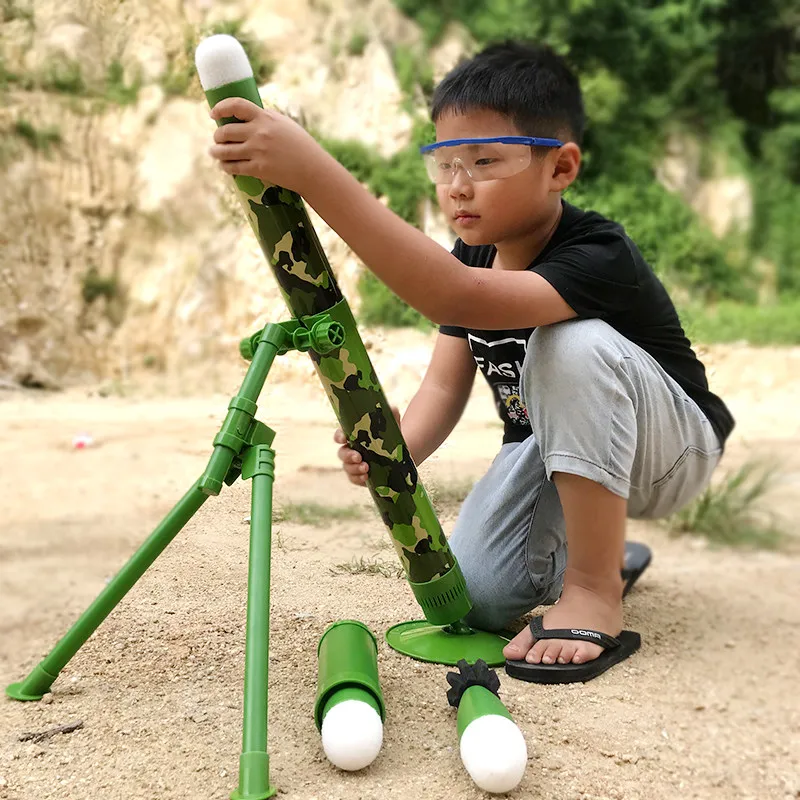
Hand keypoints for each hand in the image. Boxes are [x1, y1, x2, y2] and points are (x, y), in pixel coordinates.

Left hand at [208, 97, 325, 193]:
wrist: (313, 169)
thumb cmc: (302, 146)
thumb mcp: (285, 125)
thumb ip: (266, 119)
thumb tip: (248, 117)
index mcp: (266, 118)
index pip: (236, 105)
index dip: (221, 107)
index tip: (213, 113)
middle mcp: (259, 133)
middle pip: (226, 131)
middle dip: (217, 136)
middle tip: (216, 139)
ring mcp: (258, 151)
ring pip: (226, 151)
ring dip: (216, 152)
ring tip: (214, 152)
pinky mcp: (259, 169)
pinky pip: (234, 167)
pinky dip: (226, 167)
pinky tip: (224, 166)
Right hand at [334, 407, 401, 486]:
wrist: (401, 452)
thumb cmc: (392, 433)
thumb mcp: (392, 421)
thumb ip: (390, 412)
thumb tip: (392, 407)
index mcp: (353, 435)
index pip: (340, 435)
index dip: (339, 437)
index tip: (344, 438)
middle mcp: (351, 449)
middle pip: (341, 453)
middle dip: (347, 456)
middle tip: (358, 457)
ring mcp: (355, 463)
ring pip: (347, 467)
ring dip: (354, 468)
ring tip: (366, 468)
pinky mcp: (361, 475)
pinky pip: (354, 478)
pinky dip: (358, 478)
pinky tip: (366, 477)